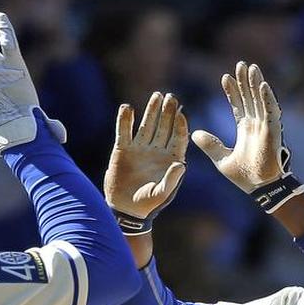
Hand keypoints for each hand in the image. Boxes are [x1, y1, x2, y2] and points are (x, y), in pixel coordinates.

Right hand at [103, 92, 187, 233]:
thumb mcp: (161, 194)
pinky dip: (125, 120)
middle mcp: (157, 150)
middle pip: (164, 127)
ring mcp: (140, 148)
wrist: (125, 208)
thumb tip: (181, 164)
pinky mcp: (123, 149)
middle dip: (167, 112)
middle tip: (171, 97)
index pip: (178, 138)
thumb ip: (172, 180)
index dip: (180, 126)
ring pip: (146, 125)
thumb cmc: (147, 204)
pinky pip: (124, 131)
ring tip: (156, 95)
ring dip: (151, 111)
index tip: (181, 114)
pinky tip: (127, 108)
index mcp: (171, 159)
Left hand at [193, 61, 285, 192]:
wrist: (260, 189)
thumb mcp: (221, 159)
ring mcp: (266, 126)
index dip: (232, 91)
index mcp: (245, 130)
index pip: (238, 105)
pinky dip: (267, 97)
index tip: (224, 77)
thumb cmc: (245, 177)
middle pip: (249, 98)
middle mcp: (256, 125)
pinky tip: (262, 84)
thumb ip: (210, 145)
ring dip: (256, 83)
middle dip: (244, 81)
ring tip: (251, 67)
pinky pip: (271, 110)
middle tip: (240, 64)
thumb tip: (195, 133)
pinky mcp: (273, 131)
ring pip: (260, 100)